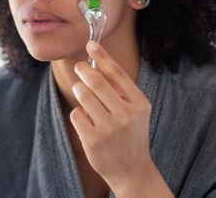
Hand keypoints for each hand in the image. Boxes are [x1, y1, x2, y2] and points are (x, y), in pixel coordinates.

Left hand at [70, 41, 172, 197]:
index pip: (117, 73)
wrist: (132, 170)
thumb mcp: (136, 111)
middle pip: (97, 81)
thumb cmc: (131, 134)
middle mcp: (126, 115)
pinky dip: (78, 113)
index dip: (102, 56)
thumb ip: (120, 89)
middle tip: (79, 67)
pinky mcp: (93, 140)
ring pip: (83, 96)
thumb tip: (97, 62)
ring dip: (79, 90)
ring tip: (81, 92)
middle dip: (84, 70)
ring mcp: (109, 128)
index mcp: (139, 104)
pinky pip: (77, 114)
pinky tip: (86, 119)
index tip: (90, 44)